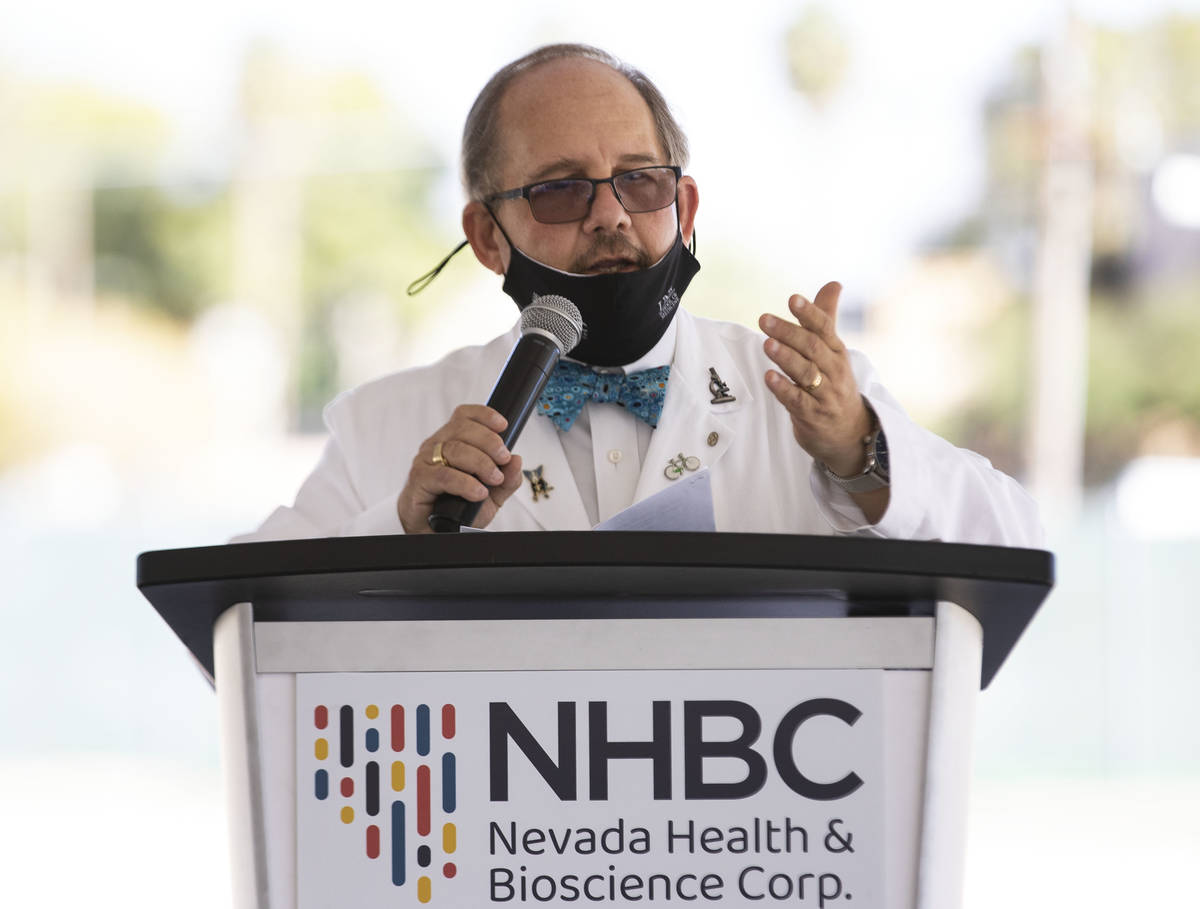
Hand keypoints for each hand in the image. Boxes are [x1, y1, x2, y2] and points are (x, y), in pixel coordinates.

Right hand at [397, 405, 524, 532]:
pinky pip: (444, 475)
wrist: (434, 532)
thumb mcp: (491, 495)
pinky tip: (478, 493)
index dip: (484, 415)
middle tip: (503, 459)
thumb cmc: (458, 509)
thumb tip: (517, 460)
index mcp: (452, 441)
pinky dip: (466, 483)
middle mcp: (437, 446)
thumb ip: (507, 479)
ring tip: (494, 479)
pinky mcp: (419, 480)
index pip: (464, 416)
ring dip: (481, 463)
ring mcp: (425, 461)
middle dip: (489, 442)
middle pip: (462, 428)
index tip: (503, 425)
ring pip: (455, 449)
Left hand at [758, 281, 872, 476]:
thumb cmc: (834, 384)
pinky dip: (783, 389)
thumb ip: (826, 318)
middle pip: (812, 348)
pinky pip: (797, 401)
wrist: (849, 432)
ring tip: (767, 344)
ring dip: (786, 358)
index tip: (792, 299)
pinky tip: (769, 377)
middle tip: (764, 320)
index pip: (824, 328)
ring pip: (806, 373)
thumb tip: (833, 283)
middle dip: (789, 333)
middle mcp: (834, 371)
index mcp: (837, 351)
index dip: (809, 313)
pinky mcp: (814, 416)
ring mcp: (825, 395)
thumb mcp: (833, 351)